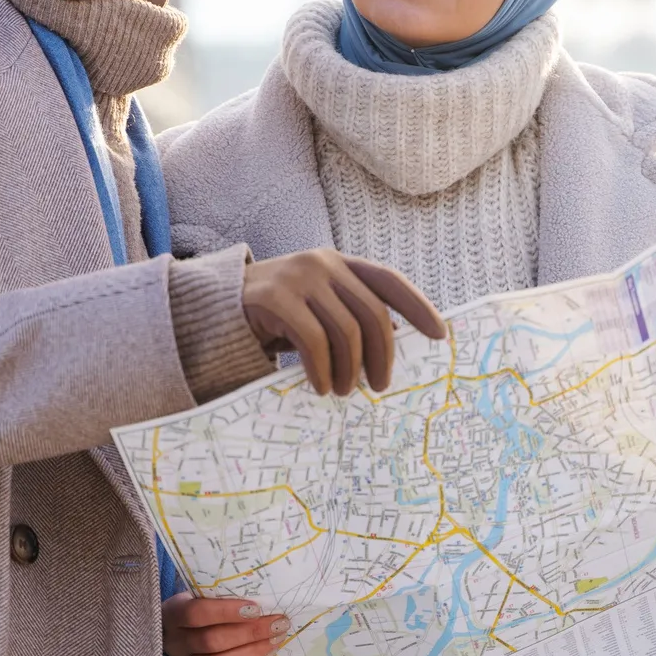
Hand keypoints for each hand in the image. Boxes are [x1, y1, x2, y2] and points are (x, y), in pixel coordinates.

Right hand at [162, 592, 289, 655]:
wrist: (185, 630)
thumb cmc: (202, 605)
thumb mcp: (205, 593)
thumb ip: (225, 593)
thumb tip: (265, 596)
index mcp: (172, 613)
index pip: (195, 613)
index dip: (226, 612)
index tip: (256, 608)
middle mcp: (173, 643)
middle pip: (210, 642)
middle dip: (250, 633)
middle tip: (277, 624)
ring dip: (251, 654)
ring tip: (274, 641)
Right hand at [242, 250, 446, 395]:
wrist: (216, 309)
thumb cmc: (278, 317)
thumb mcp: (318, 308)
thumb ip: (349, 315)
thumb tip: (390, 352)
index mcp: (340, 264)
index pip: (389, 280)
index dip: (418, 306)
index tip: (439, 335)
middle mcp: (322, 264)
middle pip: (372, 313)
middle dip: (382, 355)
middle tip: (378, 386)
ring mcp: (298, 278)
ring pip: (345, 330)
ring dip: (350, 370)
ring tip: (344, 391)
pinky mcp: (274, 299)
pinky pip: (313, 341)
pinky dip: (322, 370)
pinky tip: (321, 387)